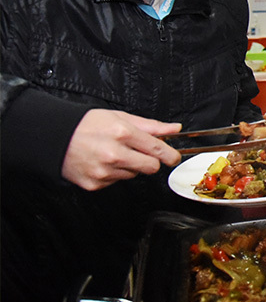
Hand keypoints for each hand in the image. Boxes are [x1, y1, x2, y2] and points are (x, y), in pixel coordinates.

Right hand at [62, 109, 182, 190]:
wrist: (55, 137)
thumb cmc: (87, 125)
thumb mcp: (120, 117)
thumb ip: (151, 126)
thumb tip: (175, 129)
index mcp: (122, 133)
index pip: (158, 150)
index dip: (170, 155)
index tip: (174, 157)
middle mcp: (114, 154)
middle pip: (151, 167)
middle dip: (151, 161)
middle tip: (141, 153)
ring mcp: (104, 171)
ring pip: (133, 175)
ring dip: (130, 166)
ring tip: (113, 153)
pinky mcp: (95, 184)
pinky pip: (116, 182)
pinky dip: (114, 173)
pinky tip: (102, 162)